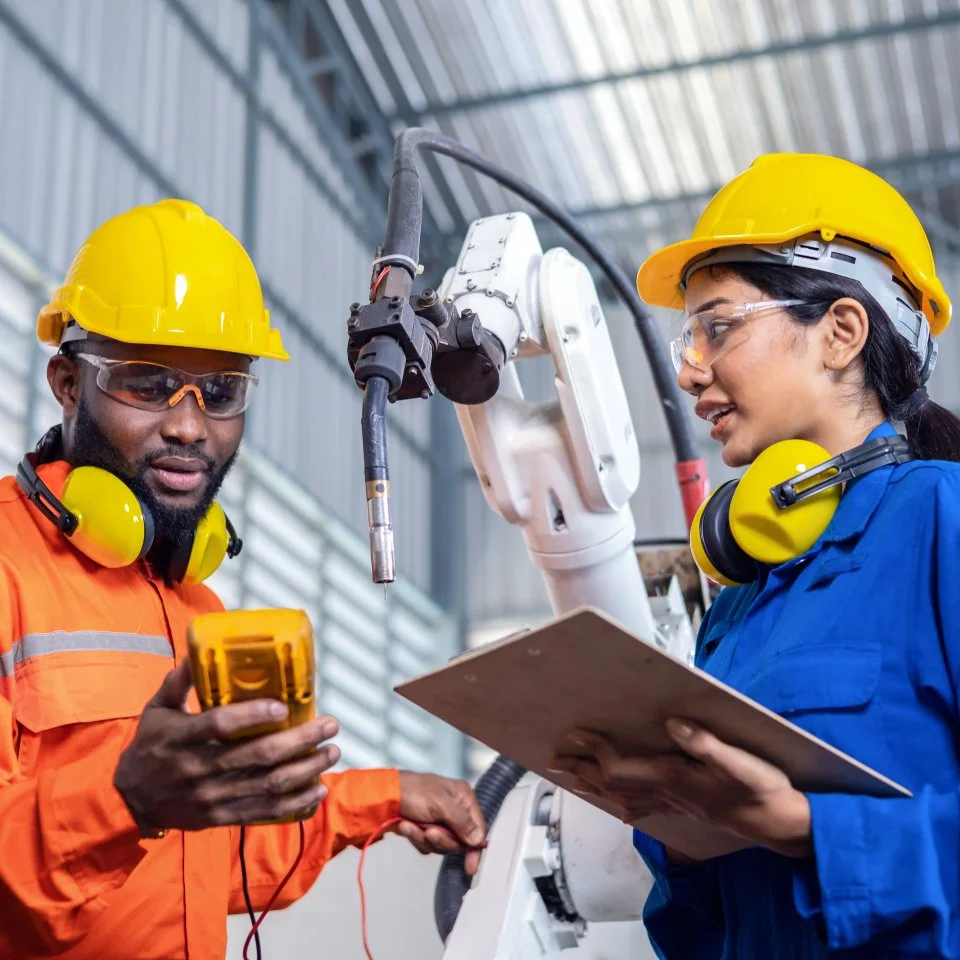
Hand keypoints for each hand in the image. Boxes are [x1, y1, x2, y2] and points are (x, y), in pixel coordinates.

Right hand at [114, 659, 340, 834]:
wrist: (130, 800)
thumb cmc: (151, 745)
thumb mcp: (158, 708)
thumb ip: (181, 680)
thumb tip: (201, 648)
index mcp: (181, 737)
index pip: (220, 726)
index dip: (253, 716)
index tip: (284, 707)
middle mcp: (198, 769)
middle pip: (256, 757)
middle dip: (300, 741)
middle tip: (329, 725)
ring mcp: (211, 797)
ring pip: (267, 786)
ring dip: (306, 770)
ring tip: (332, 752)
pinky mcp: (220, 817)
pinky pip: (263, 813)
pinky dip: (295, 804)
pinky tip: (319, 789)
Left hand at [393, 772, 486, 874]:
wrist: (383, 795)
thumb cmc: (413, 792)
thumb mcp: (441, 804)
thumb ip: (462, 822)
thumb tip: (477, 839)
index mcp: (463, 798)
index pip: (477, 827)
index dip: (474, 848)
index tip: (470, 868)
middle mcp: (454, 809)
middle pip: (458, 840)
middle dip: (441, 839)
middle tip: (428, 832)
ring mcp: (439, 820)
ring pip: (441, 845)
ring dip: (424, 838)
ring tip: (410, 825)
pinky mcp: (425, 828)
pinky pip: (427, 845)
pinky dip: (416, 838)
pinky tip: (406, 826)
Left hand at [549, 719, 812, 858]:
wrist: (782, 824)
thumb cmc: (762, 789)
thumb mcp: (741, 762)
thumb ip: (706, 744)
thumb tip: (673, 724)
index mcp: (674, 778)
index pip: (621, 766)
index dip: (596, 749)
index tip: (575, 732)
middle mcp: (668, 793)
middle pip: (612, 784)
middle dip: (582, 770)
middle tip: (553, 759)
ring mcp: (675, 804)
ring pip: (623, 797)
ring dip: (595, 786)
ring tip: (573, 777)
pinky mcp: (685, 807)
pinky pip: (643, 806)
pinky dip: (623, 803)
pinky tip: (619, 807)